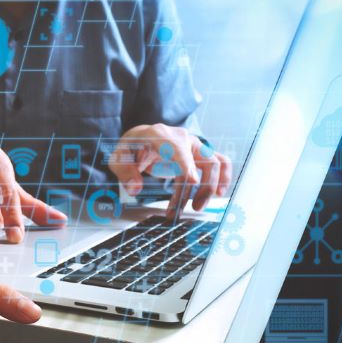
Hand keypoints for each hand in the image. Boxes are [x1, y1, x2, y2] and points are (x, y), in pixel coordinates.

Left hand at [109, 124, 231, 217]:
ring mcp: (192, 144)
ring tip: (198, 206)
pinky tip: (218, 194)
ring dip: (210, 187)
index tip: (192, 181)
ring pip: (214, 163)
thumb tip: (135, 189)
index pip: (176, 147)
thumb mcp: (118, 159)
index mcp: (159, 135)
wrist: (141, 139)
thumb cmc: (131, 148)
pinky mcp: (198, 154)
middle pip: (203, 157)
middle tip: (194, 207)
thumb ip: (124, 173)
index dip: (185, 163)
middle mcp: (181, 137)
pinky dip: (223, 177)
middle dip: (203, 185)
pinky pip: (219, 162)